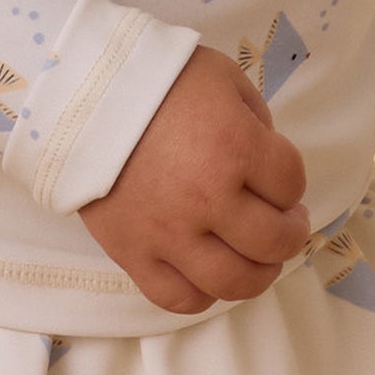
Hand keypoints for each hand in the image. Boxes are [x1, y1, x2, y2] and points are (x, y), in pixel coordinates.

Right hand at [77, 45, 313, 313]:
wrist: (83, 91)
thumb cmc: (158, 76)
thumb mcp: (223, 77)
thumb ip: (255, 120)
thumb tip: (268, 163)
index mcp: (235, 146)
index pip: (291, 183)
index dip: (292, 182)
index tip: (280, 178)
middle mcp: (208, 197)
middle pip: (274, 241)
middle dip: (290, 233)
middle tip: (283, 222)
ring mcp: (170, 233)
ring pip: (235, 281)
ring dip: (259, 272)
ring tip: (254, 255)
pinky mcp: (133, 254)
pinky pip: (180, 298)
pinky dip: (204, 293)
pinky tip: (208, 272)